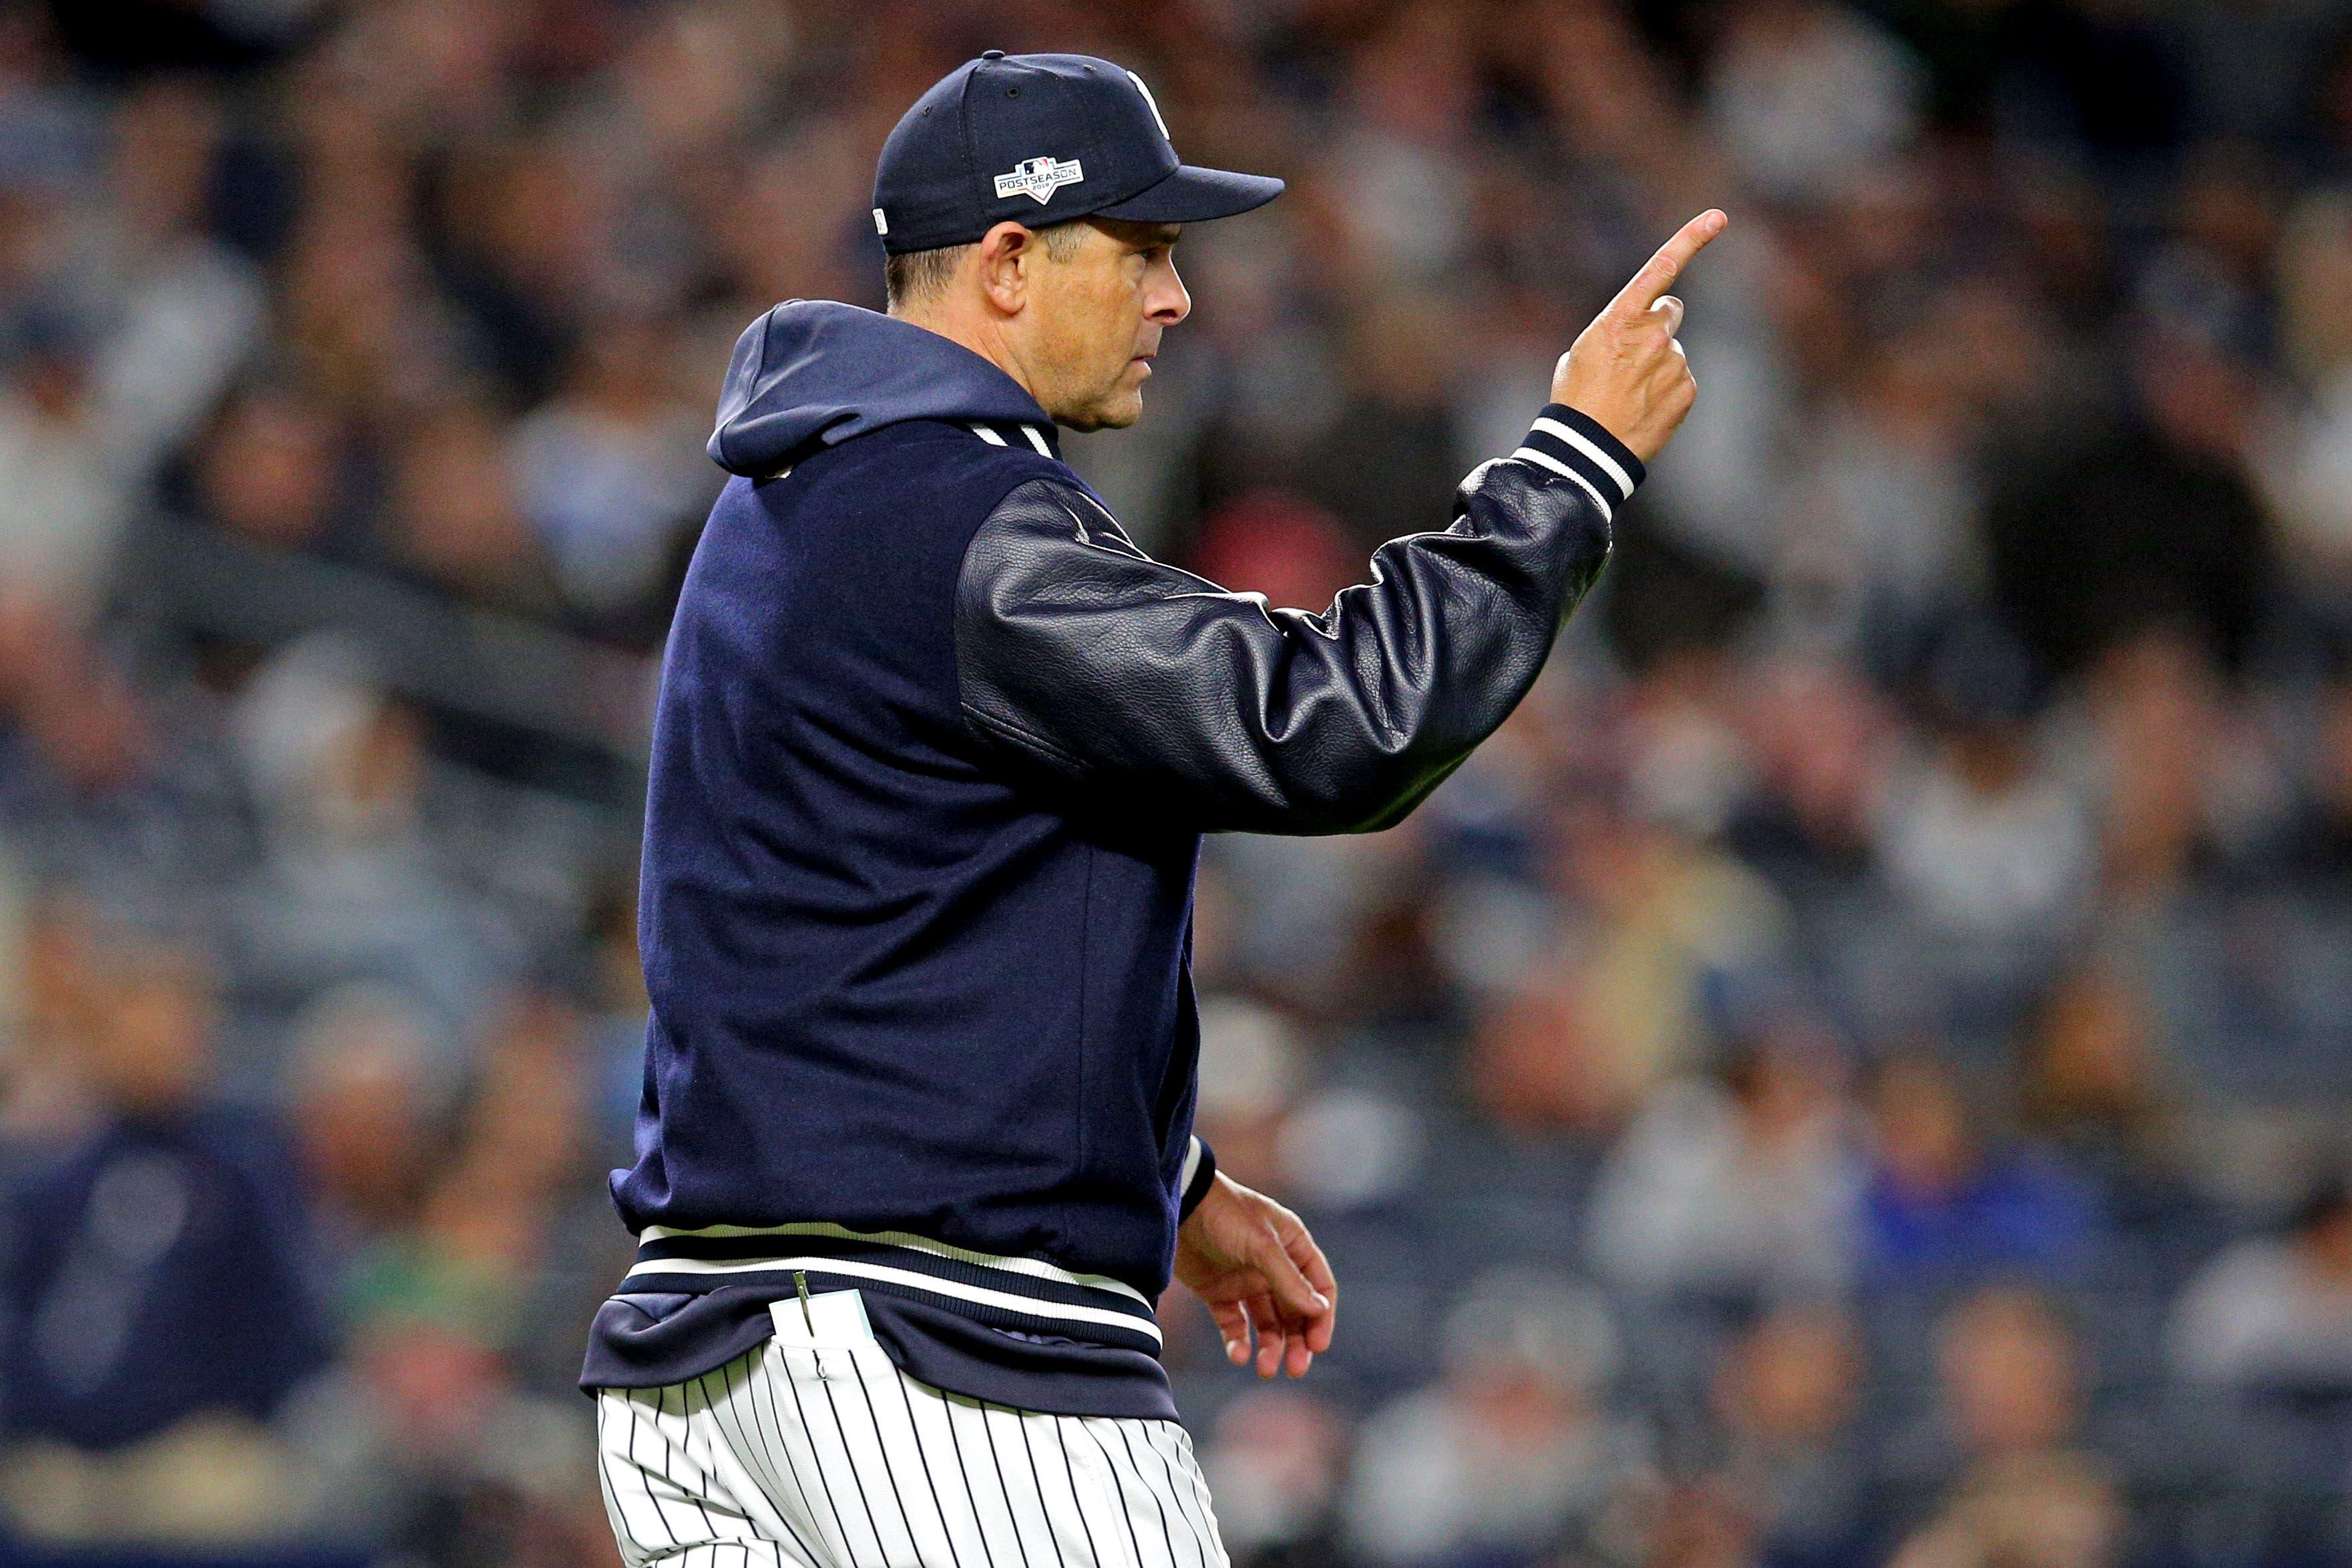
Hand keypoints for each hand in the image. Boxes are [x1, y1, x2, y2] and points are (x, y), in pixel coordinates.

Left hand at [1173, 1172, 1336, 1378]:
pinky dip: (1238, 1342)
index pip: (1318, 1287)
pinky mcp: (1219, 1293)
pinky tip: (1238, 1355)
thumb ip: (1288, 1279)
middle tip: (1295, 1368)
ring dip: (1270, 1347)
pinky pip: (1235, 1324)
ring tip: (1265, 1369)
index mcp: (1292, 1246)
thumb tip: (1318, 1310)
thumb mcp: (1261, 1244)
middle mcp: (1273, 1266)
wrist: (1176, 1205)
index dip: (1321, 1317)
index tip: (1317, 1345)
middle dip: (1297, 1341)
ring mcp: (1246, 1280)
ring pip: (1267, 1323)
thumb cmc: (1224, 1214)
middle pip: (1295, 1311)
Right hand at [1550, 209, 1728, 463]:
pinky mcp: (1686, 388)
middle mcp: (1653, 333)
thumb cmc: (1577, 398)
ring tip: (1629, 393)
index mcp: (1620, 318)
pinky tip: (1643, 407)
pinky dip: (1666, 389)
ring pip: (1672, 350)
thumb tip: (1644, 331)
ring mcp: (1673, 361)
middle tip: (1633, 356)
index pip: (1661, 268)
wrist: (1589, 448)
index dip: (1691, 238)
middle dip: (1659, 324)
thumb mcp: (1584, 350)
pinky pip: (1681, 378)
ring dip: (1657, 364)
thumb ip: (1619, 329)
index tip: (1717, 217)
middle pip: (1671, 311)